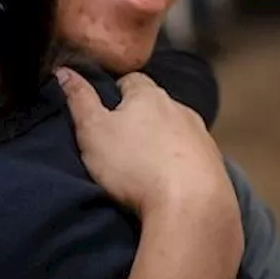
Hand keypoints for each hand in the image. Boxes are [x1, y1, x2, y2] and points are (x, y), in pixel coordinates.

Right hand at [55, 69, 239, 229]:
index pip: (130, 80)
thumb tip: (64, 71)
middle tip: (119, 142)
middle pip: (155, 106)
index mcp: (149, 95)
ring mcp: (201, 136)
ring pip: (176, 131)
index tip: (103, 110)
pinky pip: (193, 157)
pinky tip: (168, 183)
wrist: (191, 206)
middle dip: (140, 119)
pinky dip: (180, 165)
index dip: (115, 92)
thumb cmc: (136, 166)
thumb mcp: (93, 131)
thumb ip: (78, 99)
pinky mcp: (215, 164)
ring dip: (162, 143)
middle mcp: (180, 109)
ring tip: (143, 167)